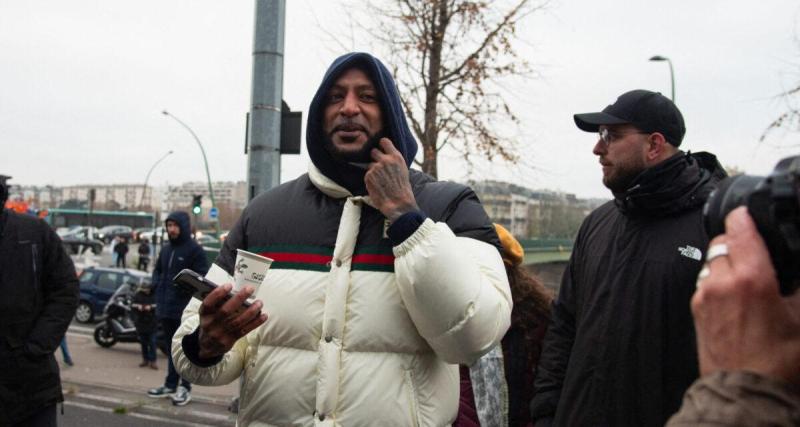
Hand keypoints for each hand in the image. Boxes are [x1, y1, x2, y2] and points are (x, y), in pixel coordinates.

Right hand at [197, 283, 267, 359]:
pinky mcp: (229, 340)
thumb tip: (235, 290)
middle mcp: (210, 324)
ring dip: (251, 311)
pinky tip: (263, 316)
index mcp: (204, 314)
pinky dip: (255, 323)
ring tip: (259, 303)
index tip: (229, 285)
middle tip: (249, 289)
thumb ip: (217, 304)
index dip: (218, 294)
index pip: (208, 303)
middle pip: (226, 311)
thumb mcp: (208, 314)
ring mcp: (220, 333)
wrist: (206, 347)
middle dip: (239, 298)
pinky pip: (244, 330)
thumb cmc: (210, 324)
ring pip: (238, 321)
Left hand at [364, 138, 418, 221]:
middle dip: (375, 158)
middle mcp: (385, 160)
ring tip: (381, 181)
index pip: (384, 141)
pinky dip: (370, 179)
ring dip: (373, 171)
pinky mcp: (368, 176)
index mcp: (396, 157)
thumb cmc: (403, 188)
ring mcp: (375, 167)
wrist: (399, 203)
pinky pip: (367, 174)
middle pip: (373, 151)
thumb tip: (386, 154)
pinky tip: (378, 186)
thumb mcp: (402, 169)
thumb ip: (393, 160)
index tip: (381, 148)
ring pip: (370, 165)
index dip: (381, 145)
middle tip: (379, 167)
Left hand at [692, 206, 799, 384]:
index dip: (746, 216)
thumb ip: (797, 287)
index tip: (752, 214)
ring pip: (711, 262)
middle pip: (722, 242)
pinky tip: (736, 298)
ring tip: (749, 278)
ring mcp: (704, 295)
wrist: (745, 392)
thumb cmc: (778, 361)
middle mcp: (721, 281)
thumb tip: (793, 271)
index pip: (739, 227)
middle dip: (739, 242)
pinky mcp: (695, 309)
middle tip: (758, 253)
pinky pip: (705, 283)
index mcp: (751, 277)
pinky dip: (718, 282)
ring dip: (727, 263)